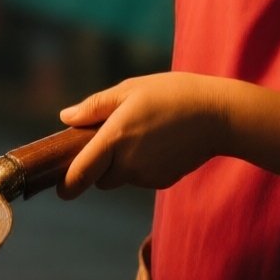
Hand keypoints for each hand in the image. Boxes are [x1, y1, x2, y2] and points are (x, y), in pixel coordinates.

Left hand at [56, 73, 237, 197]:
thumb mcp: (130, 90)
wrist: (218, 115)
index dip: (68, 184)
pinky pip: (141, 178)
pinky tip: (159, 144)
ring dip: (122, 164)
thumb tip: (66, 118)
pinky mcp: (163, 181)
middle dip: (99, 166)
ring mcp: (147, 176)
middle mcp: (129, 163)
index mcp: (115, 138)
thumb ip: (94, 107)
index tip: (61, 190)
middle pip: (100, 178)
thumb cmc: (172, 95)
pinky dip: (142, 166)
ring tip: (143, 133)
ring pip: (121, 178)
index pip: (81, 172)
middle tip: (111, 138)